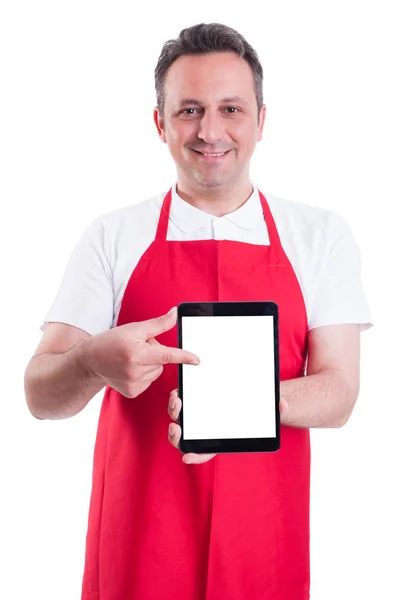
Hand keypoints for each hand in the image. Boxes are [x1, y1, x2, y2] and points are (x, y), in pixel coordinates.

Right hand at [81, 307, 199, 397]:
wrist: (90, 361)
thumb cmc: (111, 341)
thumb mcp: (135, 328)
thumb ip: (158, 324)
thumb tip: (175, 314)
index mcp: (137, 354)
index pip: (166, 355)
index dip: (183, 356)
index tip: (196, 360)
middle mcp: (135, 371)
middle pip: (162, 362)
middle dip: (155, 353)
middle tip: (137, 348)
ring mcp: (133, 384)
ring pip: (156, 372)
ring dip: (149, 364)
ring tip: (132, 358)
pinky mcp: (132, 392)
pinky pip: (149, 381)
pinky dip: (144, 374)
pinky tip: (130, 369)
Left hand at [168, 389, 288, 463]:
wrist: (246, 397)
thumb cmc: (254, 411)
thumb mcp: (265, 412)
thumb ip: (275, 410)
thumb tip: (283, 405)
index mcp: (217, 440)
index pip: (204, 453)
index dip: (195, 457)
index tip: (187, 457)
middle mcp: (202, 430)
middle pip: (184, 437)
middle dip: (176, 434)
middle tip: (176, 426)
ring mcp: (194, 417)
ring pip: (178, 418)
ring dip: (174, 411)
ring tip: (176, 400)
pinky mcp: (191, 401)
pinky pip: (181, 402)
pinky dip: (177, 398)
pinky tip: (178, 389)